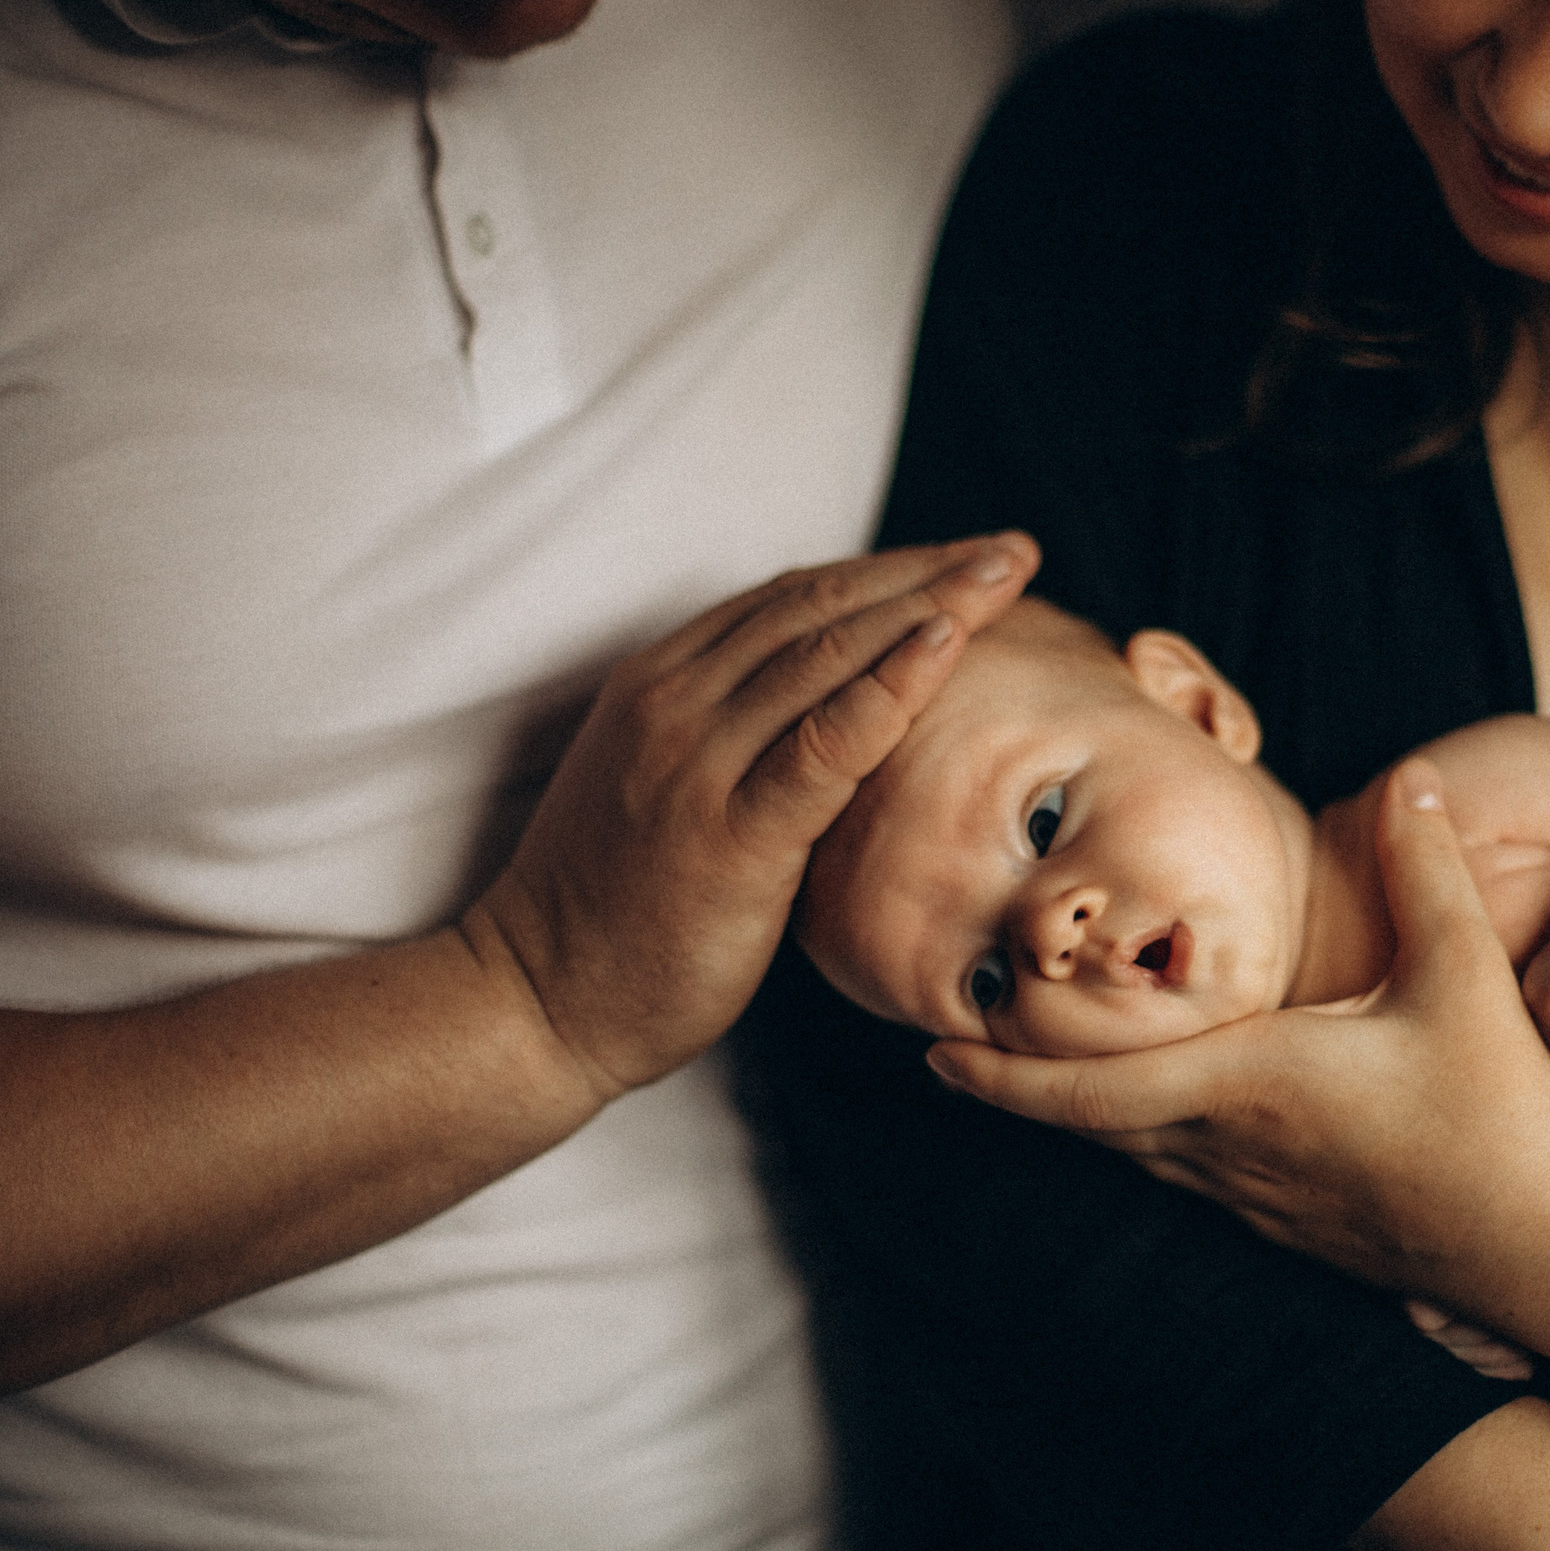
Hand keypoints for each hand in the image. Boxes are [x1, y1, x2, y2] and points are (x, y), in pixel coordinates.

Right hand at [466, 532, 1037, 1100]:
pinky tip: (947, 645)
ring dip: (927, 606)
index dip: (888, 569)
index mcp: (660, 683)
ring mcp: (694, 763)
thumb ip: (739, 741)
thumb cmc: (618, 911)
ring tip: (1005, 577)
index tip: (967, 557)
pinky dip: (890, 685)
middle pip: (820, 608)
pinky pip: (823, 743)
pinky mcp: (726, 833)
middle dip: (925, 570)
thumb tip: (846, 720)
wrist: (538, 1000)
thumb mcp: (669, 792)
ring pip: (828, 655)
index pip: (793, 598)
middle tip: (1011, 550)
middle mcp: (674, 703)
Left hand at [927, 760, 1549, 1379]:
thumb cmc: (1497, 1115)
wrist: (1539, 1250)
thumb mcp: (1462, 977)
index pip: (1090, 1090)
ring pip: (1131, 1153)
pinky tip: (1143, 1116)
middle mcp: (1227, 1149)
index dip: (1002, 1075)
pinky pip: (1178, 1177)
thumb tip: (1411, 774)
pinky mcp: (1283, 1224)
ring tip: (1023, 1072)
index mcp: (1246, 1085)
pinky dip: (1133, 1139)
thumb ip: (1425, 870)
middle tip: (944, 1052)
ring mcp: (1250, 1198)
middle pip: (1088, 1124)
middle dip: (1013, 1088)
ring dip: (1074, 1114)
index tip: (931, 1052)